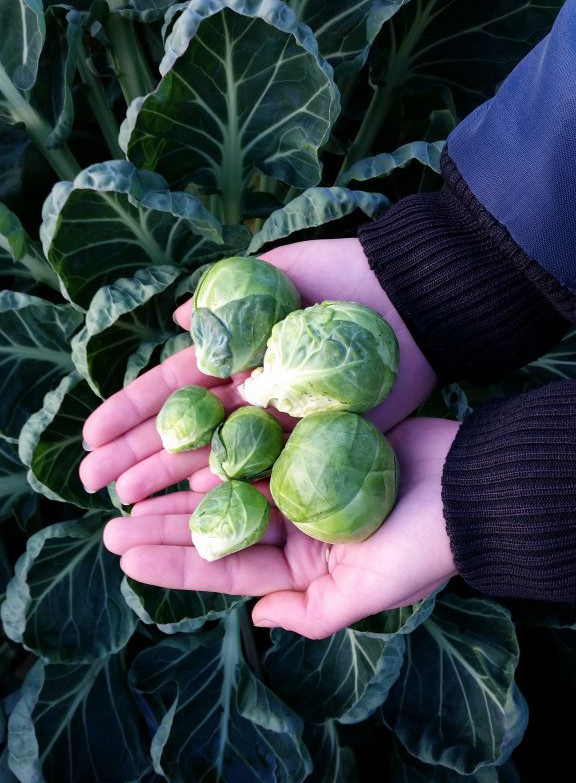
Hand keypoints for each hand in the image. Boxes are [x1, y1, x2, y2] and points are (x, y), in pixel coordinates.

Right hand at [80, 238, 436, 502]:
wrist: (412, 298)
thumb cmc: (345, 275)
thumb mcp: (279, 272)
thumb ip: (227, 299)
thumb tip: (177, 318)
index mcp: (236, 353)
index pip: (170, 389)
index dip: (129, 412)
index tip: (91, 437)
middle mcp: (251, 395)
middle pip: (184, 433)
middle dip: (136, 457)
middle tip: (92, 484)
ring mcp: (281, 424)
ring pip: (216, 460)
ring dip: (171, 484)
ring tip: (127, 508)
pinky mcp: (317, 445)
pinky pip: (268, 474)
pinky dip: (232, 491)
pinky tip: (194, 509)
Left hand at [102, 417, 458, 638]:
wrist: (474, 484)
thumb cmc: (428, 544)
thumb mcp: (372, 594)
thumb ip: (313, 613)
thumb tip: (257, 620)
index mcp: (306, 568)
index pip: (227, 570)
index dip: (174, 566)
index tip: (125, 558)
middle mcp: (298, 529)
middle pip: (218, 528)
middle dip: (164, 528)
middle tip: (110, 525)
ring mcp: (304, 486)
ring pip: (226, 487)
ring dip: (180, 488)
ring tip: (129, 490)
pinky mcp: (313, 444)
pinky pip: (254, 444)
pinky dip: (220, 444)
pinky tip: (180, 444)